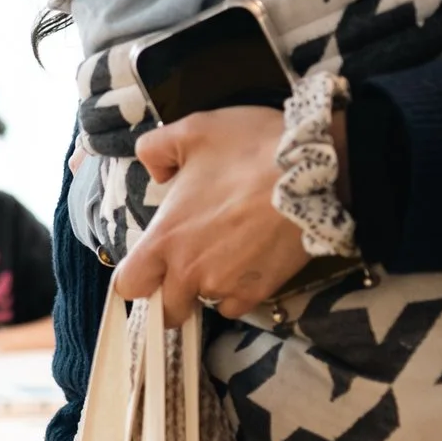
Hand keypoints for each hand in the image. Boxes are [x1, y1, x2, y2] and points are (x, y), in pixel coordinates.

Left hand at [113, 108, 331, 317]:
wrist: (313, 169)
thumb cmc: (250, 148)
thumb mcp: (192, 131)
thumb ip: (157, 150)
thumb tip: (156, 173)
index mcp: (165, 238)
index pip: (127, 285)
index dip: (135, 279)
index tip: (149, 267)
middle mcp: (189, 270)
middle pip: (165, 309)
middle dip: (171, 295)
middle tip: (186, 269)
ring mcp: (225, 284)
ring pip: (203, 304)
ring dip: (206, 289)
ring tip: (224, 258)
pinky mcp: (259, 291)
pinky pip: (236, 306)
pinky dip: (238, 293)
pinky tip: (247, 265)